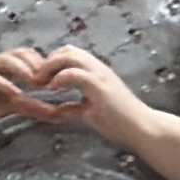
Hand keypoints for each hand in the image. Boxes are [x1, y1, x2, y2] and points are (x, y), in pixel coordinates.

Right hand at [0, 47, 90, 128]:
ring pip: (6, 60)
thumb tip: (63, 114)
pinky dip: (6, 84)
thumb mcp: (15, 106)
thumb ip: (36, 107)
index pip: (30, 54)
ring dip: (23, 69)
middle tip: (50, 80)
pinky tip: (17, 93)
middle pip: (20, 52)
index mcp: (6, 65)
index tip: (58, 78)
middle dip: (37, 64)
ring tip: (36, 83)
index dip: (45, 63)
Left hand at [25, 46, 148, 144]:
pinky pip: (75, 73)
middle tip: (36, 79)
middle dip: (47, 61)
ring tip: (40, 82)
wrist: (143, 129)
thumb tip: (61, 109)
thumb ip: (77, 104)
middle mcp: (99, 69)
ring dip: (49, 66)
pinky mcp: (100, 86)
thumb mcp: (92, 109)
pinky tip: (52, 89)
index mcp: (97, 72)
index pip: (70, 54)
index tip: (41, 78)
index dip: (52, 62)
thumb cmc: (120, 122)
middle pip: (67, 50)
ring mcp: (100, 76)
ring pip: (69, 55)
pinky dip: (59, 78)